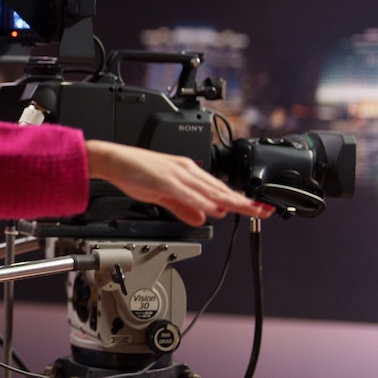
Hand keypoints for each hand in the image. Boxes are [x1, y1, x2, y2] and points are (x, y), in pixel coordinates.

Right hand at [85, 140, 273, 225]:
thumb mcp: (161, 194)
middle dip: (243, 201)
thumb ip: (182, 207)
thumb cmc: (134, 172)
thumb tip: (202, 219)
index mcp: (187, 172)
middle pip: (220, 189)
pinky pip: (187, 193)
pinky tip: (214, 209)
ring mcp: (177, 174)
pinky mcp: (165, 180)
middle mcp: (186, 170)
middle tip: (264, 211)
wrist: (113, 158)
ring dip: (230, 201)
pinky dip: (202, 202)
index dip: (238, 200)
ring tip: (249, 209)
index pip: (218, 189)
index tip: (255, 208)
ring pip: (209, 190)